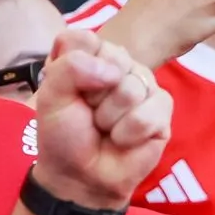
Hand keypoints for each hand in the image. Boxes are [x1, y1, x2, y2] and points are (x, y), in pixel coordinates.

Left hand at [28, 28, 171, 211]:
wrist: (81, 176)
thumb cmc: (64, 134)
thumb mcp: (52, 97)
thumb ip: (70, 67)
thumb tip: (113, 72)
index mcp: (89, 56)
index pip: (86, 39)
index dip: (75, 67)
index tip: (70, 92)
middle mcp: (118, 65)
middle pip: (115, 59)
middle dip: (95, 95)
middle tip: (90, 113)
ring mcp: (143, 85)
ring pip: (132, 88)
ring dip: (110, 117)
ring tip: (105, 128)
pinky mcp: (163, 110)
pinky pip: (151, 112)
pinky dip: (129, 132)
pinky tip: (123, 139)